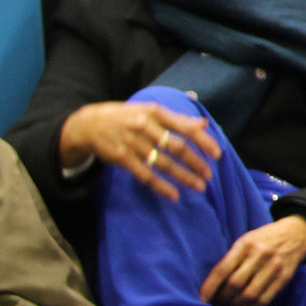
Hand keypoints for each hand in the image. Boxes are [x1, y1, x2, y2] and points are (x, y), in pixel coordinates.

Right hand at [59, 100, 222, 200]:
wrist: (88, 124)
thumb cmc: (127, 117)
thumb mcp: (150, 111)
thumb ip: (178, 118)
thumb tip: (204, 124)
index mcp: (155, 112)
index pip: (184, 127)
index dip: (203, 141)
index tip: (217, 154)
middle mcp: (144, 126)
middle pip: (176, 147)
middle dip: (195, 162)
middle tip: (209, 174)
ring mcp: (132, 143)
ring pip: (163, 163)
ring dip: (183, 176)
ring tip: (199, 186)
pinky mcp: (122, 158)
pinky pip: (145, 175)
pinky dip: (160, 186)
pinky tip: (174, 195)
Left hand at [200, 215, 305, 305]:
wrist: (295, 234)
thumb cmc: (264, 238)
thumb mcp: (245, 240)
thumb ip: (232, 258)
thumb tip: (213, 285)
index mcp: (245, 244)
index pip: (223, 269)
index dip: (210, 286)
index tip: (202, 299)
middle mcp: (260, 255)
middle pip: (235, 284)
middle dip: (222, 298)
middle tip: (216, 303)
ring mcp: (274, 266)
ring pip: (250, 294)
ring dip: (235, 305)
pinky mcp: (284, 277)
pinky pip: (265, 299)